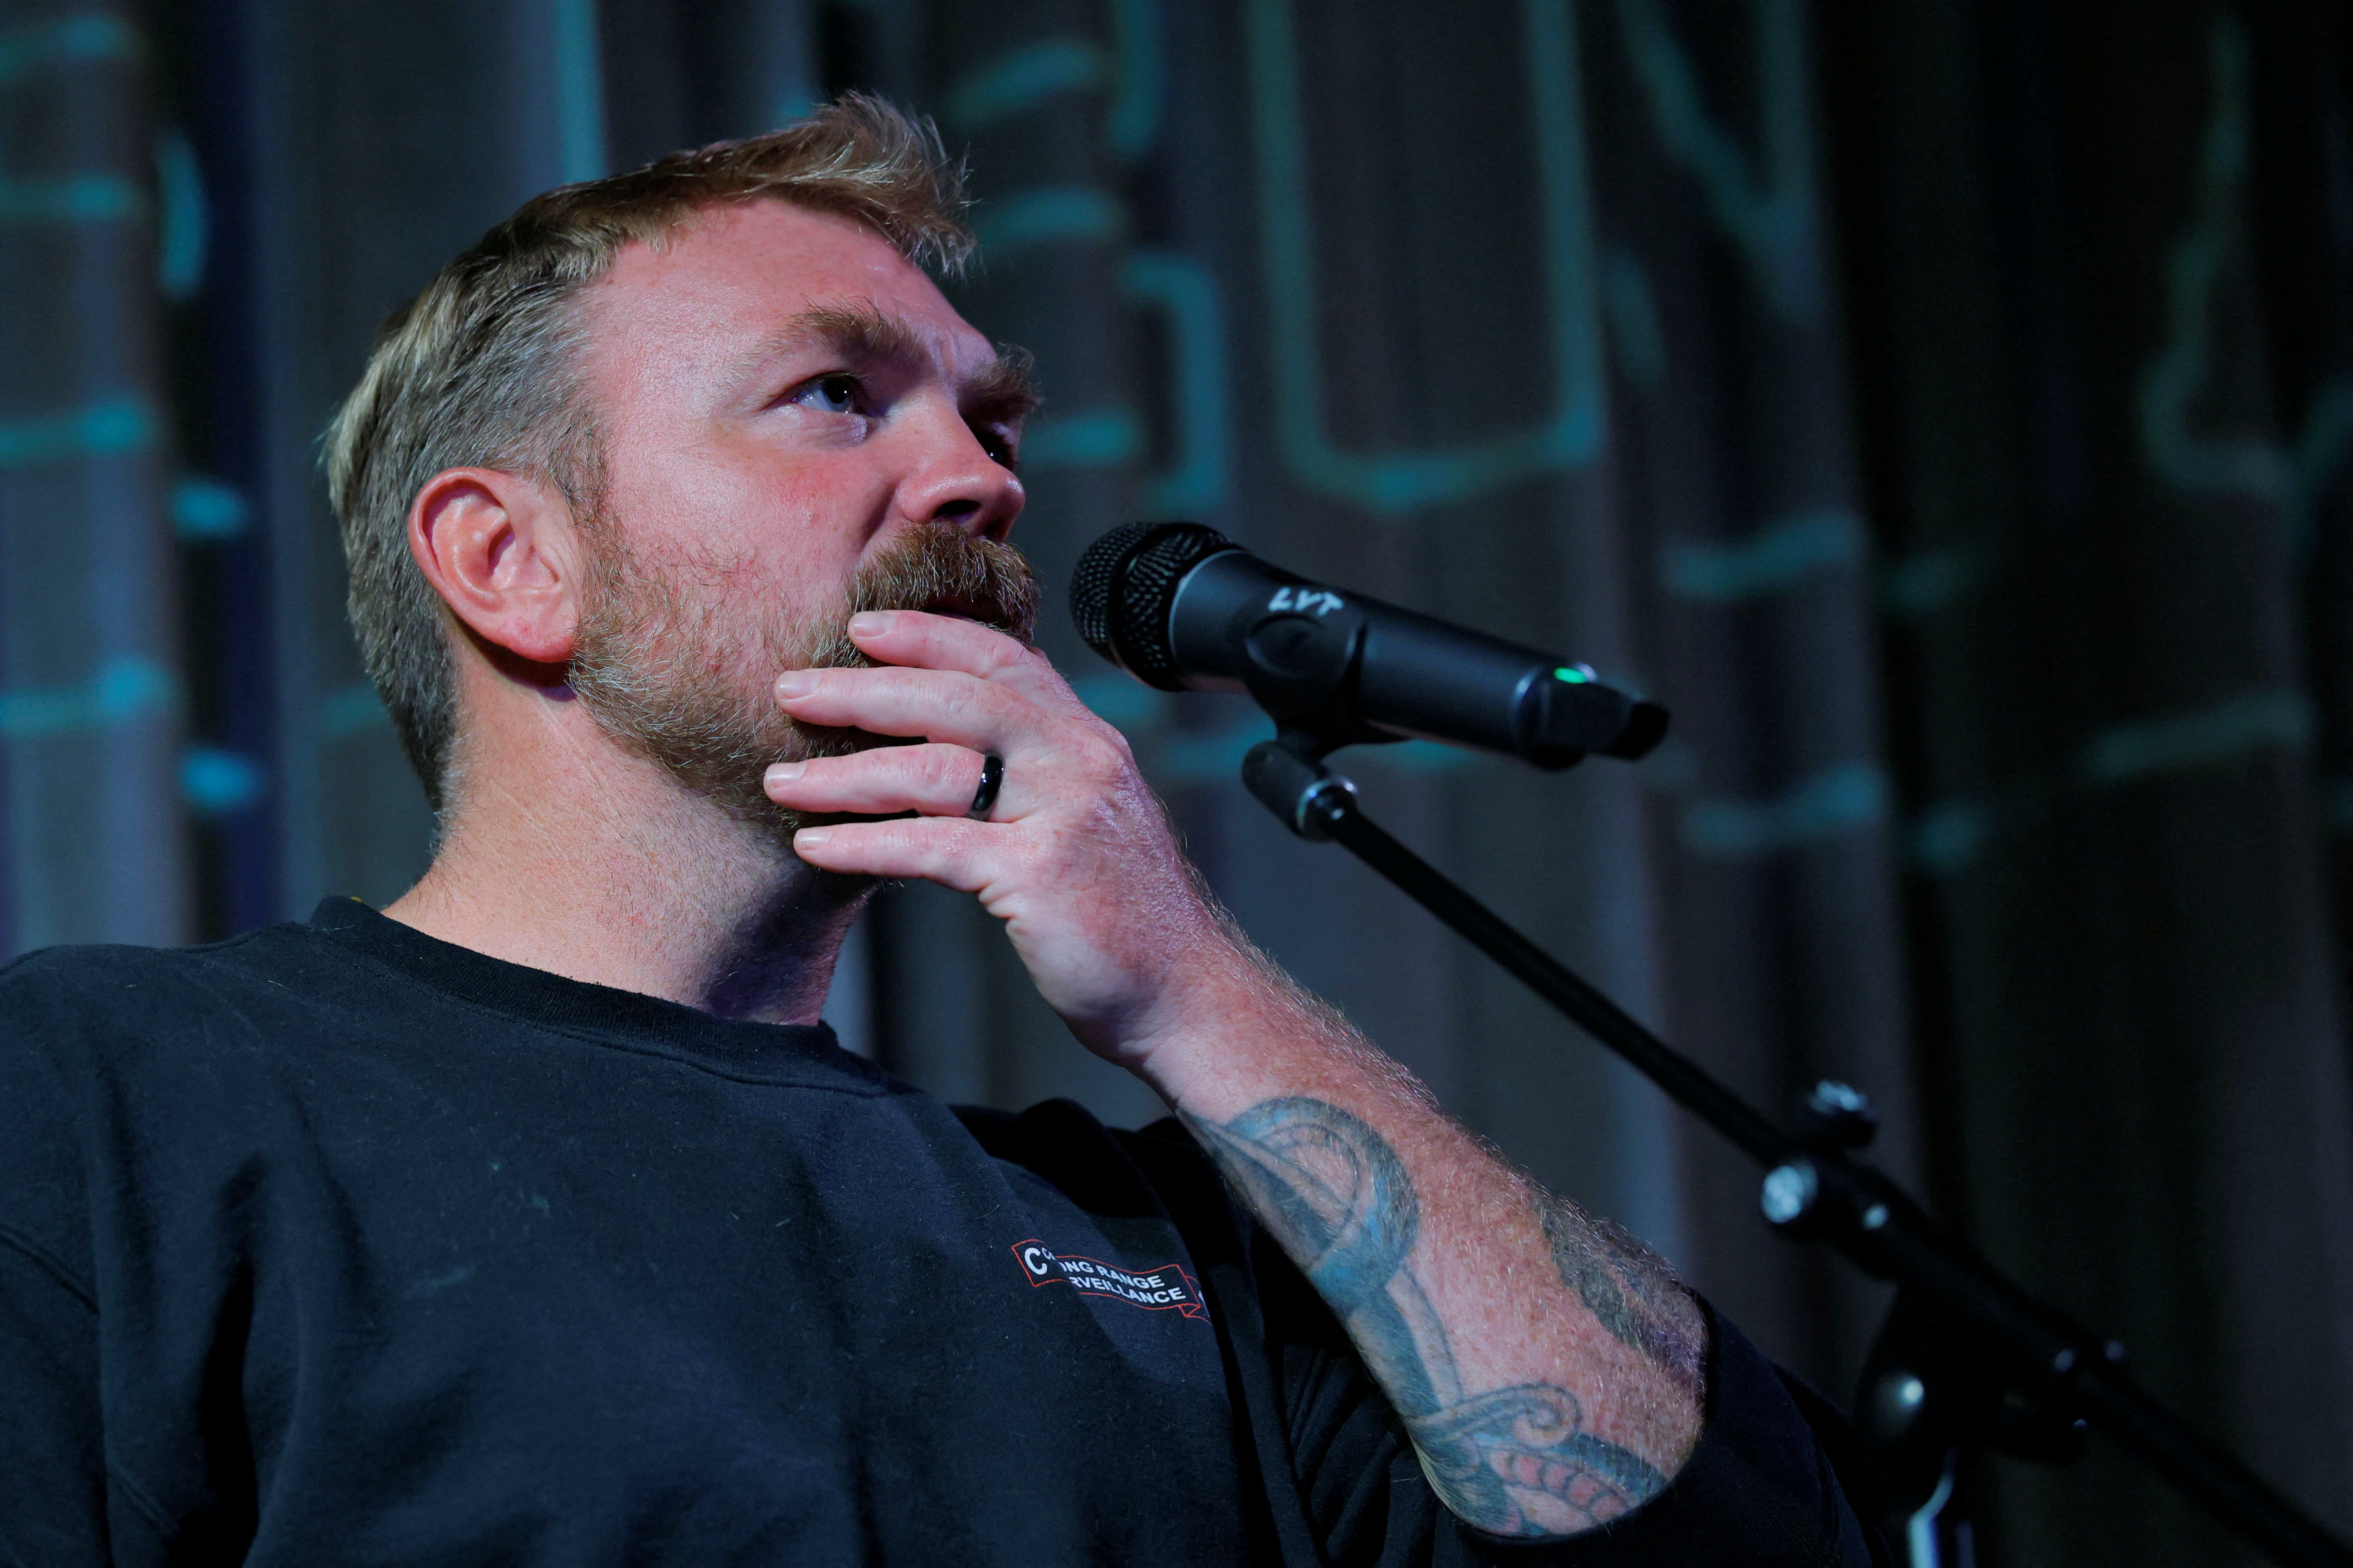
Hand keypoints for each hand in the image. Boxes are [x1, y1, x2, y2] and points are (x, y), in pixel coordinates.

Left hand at [765, 609, 1256, 1069]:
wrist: (1185, 994)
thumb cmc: (1126, 920)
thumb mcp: (1088, 821)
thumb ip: (1037, 774)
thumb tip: (958, 749)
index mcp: (1090, 742)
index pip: (1004, 659)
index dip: (930, 635)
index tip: (863, 628)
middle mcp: (1080, 763)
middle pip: (957, 697)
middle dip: (864, 689)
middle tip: (792, 688)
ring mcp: (1062, 815)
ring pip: (933, 767)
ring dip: (842, 773)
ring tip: (780, 780)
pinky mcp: (1038, 875)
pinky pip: (930, 845)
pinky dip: (863, 843)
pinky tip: (816, 846)